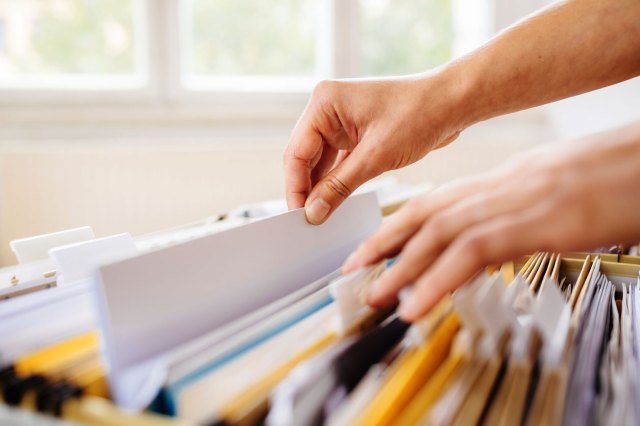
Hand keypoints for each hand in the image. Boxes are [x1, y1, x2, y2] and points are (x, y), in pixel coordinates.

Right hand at [283, 75, 465, 223]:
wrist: (453, 102)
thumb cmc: (419, 114)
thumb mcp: (376, 156)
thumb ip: (339, 186)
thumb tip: (313, 212)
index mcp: (325, 102)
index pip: (296, 152)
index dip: (296, 187)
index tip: (298, 215)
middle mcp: (328, 109)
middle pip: (305, 158)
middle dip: (307, 189)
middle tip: (309, 221)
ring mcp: (341, 121)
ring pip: (321, 162)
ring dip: (323, 187)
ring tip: (322, 216)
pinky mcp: (355, 133)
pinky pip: (338, 162)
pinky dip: (337, 181)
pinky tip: (336, 201)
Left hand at [343, 123, 639, 321]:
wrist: (637, 165)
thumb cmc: (602, 179)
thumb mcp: (542, 195)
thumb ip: (507, 214)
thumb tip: (483, 239)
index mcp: (494, 183)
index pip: (432, 203)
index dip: (395, 226)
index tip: (371, 247)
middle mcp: (493, 189)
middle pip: (423, 214)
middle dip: (382, 243)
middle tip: (353, 270)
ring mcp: (509, 204)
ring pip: (437, 235)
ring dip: (400, 268)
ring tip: (374, 295)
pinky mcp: (531, 224)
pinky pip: (471, 254)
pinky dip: (437, 281)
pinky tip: (417, 304)